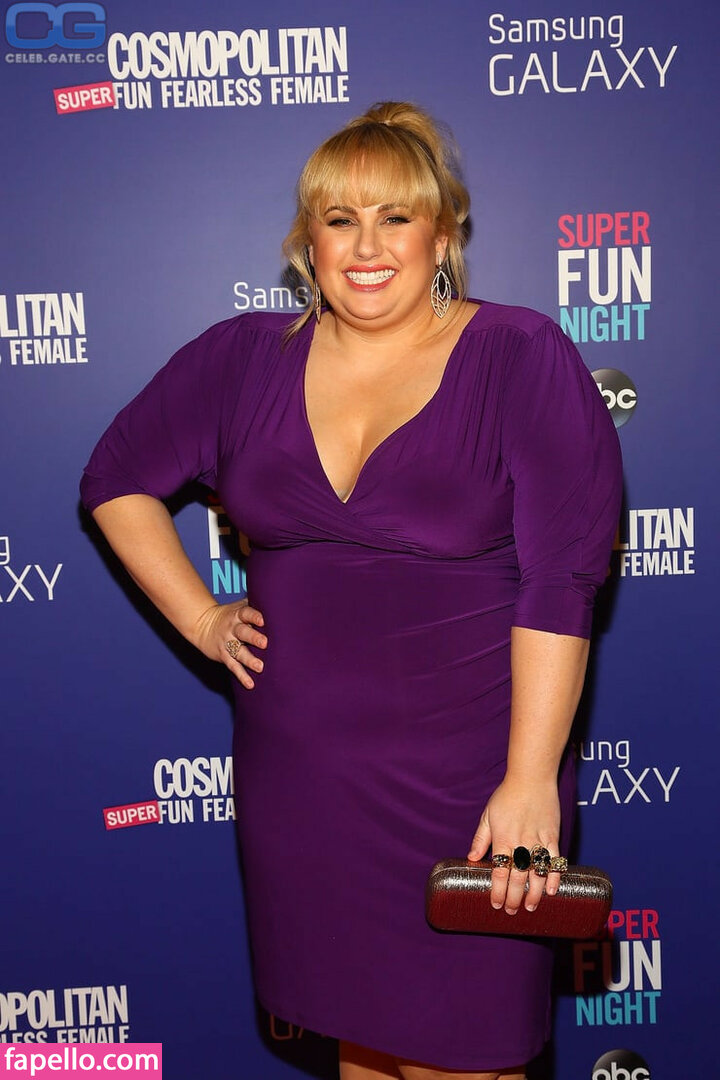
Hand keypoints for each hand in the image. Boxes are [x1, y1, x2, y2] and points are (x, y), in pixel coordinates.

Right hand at [192, 600, 266, 688]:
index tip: (263, 620)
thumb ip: (255, 602)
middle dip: (253, 637)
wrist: (203, 625)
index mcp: (237, 615)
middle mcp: (232, 629)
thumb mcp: (239, 606)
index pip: (246, 613)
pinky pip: (233, 667)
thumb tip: (276, 594)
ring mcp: (227, 643)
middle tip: (265, 643)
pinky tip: (250, 684)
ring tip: (260, 667)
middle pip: (243, 632)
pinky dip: (241, 676)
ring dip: (249, 660)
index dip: (254, 616)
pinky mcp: (224, 656)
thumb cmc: (230, 615)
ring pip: (238, 652)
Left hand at [467, 776, 561, 914]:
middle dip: (514, 898)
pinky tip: (552, 890)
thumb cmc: (507, 795)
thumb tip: (471, 858)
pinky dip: (554, 876)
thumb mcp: (488, 815)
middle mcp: (520, 842)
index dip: (497, 890)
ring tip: (530, 907)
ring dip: (534, 893)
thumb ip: (481, 838)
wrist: (531, 777)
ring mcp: (538, 840)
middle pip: (517, 877)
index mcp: (502, 838)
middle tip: (512, 911)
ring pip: (537, 873)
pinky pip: (555, 860)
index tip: (496, 904)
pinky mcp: (552, 836)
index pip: (498, 871)